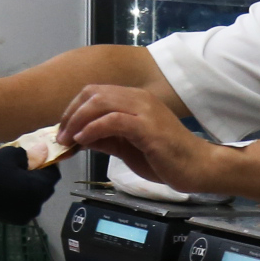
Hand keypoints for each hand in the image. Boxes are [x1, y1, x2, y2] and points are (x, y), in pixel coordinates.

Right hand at [0, 145, 60, 224]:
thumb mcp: (10, 155)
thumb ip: (31, 154)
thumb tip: (44, 151)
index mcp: (38, 190)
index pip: (53, 174)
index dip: (49, 162)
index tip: (39, 153)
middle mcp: (36, 206)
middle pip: (45, 187)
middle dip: (39, 174)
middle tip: (26, 162)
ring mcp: (25, 215)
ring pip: (34, 196)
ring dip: (30, 185)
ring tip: (15, 173)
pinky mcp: (14, 219)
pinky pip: (24, 204)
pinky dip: (21, 195)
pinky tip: (8, 185)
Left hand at [60, 83, 229, 193]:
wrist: (198, 168)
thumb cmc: (167, 159)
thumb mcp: (128, 148)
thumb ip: (106, 139)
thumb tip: (81, 137)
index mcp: (135, 100)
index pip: (96, 92)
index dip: (74, 108)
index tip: (63, 128)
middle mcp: (139, 99)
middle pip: (94, 93)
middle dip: (71, 113)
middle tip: (61, 135)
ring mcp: (144, 111)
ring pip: (101, 102)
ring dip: (78, 120)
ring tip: (68, 138)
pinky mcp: (147, 127)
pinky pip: (113, 121)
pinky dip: (93, 129)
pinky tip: (84, 141)